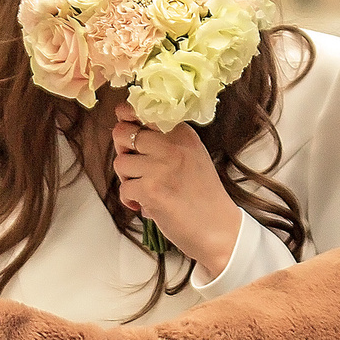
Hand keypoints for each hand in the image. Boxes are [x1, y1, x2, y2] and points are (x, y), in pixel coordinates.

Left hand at [111, 104, 240, 278]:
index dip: (127, 120)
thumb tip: (126, 127)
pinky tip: (145, 205)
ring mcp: (162, 167)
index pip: (142, 110)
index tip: (128, 133)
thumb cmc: (203, 196)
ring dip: (127, 178)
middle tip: (134, 167)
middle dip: (121, 150)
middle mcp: (172, 145)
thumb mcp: (192, 156)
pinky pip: (124, 188)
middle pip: (122, 132)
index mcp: (182, 133)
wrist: (219, 230)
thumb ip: (166, 141)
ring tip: (144, 190)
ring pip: (120, 162)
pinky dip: (129, 200)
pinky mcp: (152, 190)